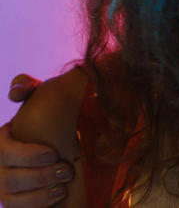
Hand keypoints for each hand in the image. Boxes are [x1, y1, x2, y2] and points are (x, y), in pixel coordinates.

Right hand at [1, 75, 72, 207]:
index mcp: (1, 143)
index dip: (26, 156)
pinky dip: (37, 207)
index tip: (54, 154)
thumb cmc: (46, 116)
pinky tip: (58, 200)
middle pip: (8, 180)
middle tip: (67, 170)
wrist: (56, 139)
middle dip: (38, 178)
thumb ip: (27, 87)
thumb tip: (16, 91)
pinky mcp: (17, 201)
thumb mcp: (37, 98)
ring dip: (39, 197)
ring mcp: (4, 187)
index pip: (4, 153)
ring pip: (10, 200)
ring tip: (63, 188)